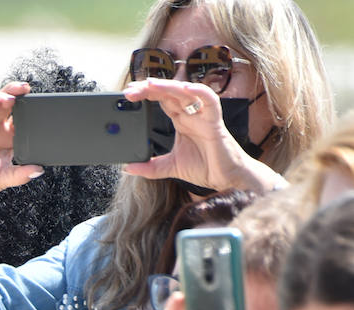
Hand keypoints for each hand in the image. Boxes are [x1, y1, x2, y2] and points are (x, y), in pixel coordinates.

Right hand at [0, 83, 43, 204]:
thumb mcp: (5, 178)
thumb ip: (21, 174)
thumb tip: (38, 170)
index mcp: (7, 137)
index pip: (19, 116)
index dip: (27, 107)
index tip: (39, 102)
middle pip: (6, 104)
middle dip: (15, 94)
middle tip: (25, 89)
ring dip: (1, 97)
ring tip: (11, 97)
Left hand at [121, 79, 278, 193]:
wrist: (226, 179)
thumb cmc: (205, 167)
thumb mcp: (170, 167)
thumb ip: (149, 168)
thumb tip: (127, 168)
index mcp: (181, 121)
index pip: (161, 101)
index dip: (146, 95)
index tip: (127, 96)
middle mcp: (191, 114)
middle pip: (169, 93)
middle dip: (150, 88)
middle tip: (130, 90)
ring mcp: (203, 116)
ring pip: (186, 92)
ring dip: (167, 87)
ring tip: (149, 85)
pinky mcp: (215, 122)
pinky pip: (210, 101)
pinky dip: (199, 92)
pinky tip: (186, 88)